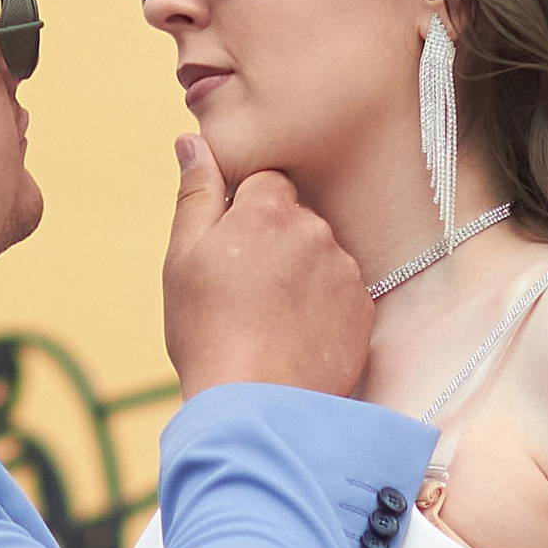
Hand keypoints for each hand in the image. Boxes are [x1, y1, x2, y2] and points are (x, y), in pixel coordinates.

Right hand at [163, 134, 371, 399]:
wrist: (255, 406)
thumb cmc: (207, 331)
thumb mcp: (183, 257)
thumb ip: (196, 193)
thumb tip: (193, 140)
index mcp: (269, 209)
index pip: (266, 184)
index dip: (245, 214)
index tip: (230, 250)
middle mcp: (316, 231)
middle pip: (296, 220)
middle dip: (274, 243)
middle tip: (244, 292)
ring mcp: (345, 272)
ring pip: (320, 257)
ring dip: (300, 276)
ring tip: (269, 321)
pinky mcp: (363, 312)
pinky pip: (341, 296)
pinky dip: (321, 310)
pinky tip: (294, 338)